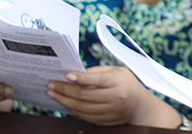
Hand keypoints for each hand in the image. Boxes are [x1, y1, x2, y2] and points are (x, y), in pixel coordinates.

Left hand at [47, 65, 178, 126]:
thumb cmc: (127, 84)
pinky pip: (84, 116)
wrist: (140, 106)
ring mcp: (110, 111)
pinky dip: (72, 109)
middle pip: (85, 95)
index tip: (67, 75)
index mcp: (119, 82)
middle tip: (52, 84)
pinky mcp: (105, 121)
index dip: (82, 77)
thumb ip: (99, 71)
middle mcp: (115, 97)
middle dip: (65, 90)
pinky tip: (65, 102)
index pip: (98, 79)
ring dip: (64, 100)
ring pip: (81, 107)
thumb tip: (76, 74)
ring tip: (53, 93)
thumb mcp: (118, 71)